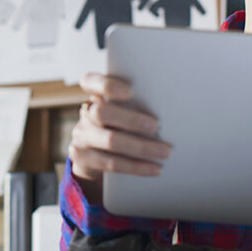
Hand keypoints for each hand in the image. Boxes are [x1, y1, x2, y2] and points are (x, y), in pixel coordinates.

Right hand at [68, 72, 171, 203]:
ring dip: (141, 147)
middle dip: (131, 120)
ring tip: (165, 152)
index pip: (89, 82)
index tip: (129, 91)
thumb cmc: (121, 127)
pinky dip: (136, 166)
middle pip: (101, 112)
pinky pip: (111, 164)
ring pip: (110, 141)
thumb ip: (135, 106)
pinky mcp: (84, 160)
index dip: (106, 85)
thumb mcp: (123, 113)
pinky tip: (154, 169)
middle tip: (156, 126)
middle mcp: (85, 115)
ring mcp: (81, 138)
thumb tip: (169, 109)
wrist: (97, 158)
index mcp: (94, 96)